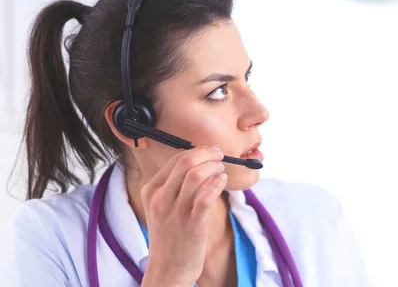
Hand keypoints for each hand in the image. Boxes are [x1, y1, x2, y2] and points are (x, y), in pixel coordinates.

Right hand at [138, 147, 226, 286]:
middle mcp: (161, 199)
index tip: (210, 151)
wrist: (167, 270)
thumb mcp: (162, 208)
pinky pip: (206, 196)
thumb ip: (175, 186)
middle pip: (186, 162)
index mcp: (151, 191)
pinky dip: (217, 184)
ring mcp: (176, 212)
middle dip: (208, 154)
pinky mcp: (192, 225)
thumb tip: (201, 164)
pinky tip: (222, 182)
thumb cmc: (170, 237)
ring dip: (214, 168)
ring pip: (196, 176)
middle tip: (220, 156)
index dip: (197, 151)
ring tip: (222, 171)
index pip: (175, 159)